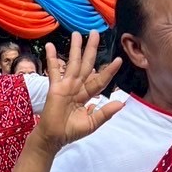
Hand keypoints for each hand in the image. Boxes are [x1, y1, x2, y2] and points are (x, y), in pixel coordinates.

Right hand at [34, 31, 123, 153]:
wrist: (53, 137)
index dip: (109, 71)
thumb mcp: (92, 123)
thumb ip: (105, 113)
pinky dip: (52, 58)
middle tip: (95, 33)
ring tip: (76, 34)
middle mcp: (78, 87)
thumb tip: (121, 103)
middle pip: (87, 64)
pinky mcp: (56, 87)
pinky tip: (50, 46)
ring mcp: (66, 85)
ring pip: (73, 63)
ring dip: (75, 48)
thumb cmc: (71, 131)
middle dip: (91, 49)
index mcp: (87, 95)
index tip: (118, 60)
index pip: (100, 80)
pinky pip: (55, 71)